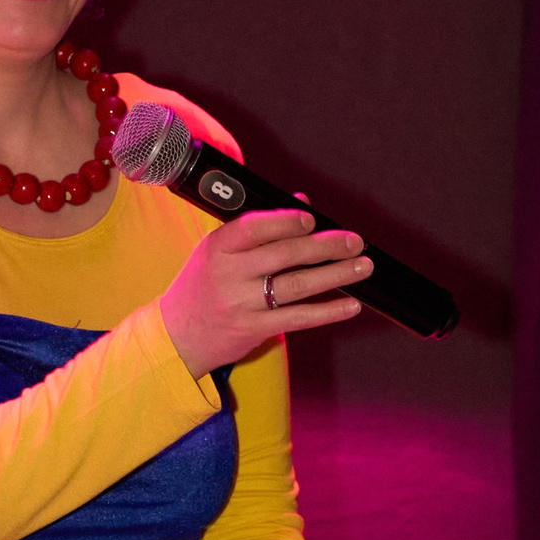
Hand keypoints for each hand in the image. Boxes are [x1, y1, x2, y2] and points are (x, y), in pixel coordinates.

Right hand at [158, 208, 370, 380]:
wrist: (176, 336)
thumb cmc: (203, 286)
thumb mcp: (220, 251)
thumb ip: (259, 227)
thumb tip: (302, 202)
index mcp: (218, 246)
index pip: (254, 227)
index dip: (286, 221)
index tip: (313, 219)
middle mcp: (228, 274)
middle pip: (284, 255)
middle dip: (325, 246)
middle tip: (355, 241)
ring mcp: (241, 304)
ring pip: (296, 286)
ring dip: (334, 275)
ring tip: (362, 267)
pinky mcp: (253, 329)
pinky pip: (297, 318)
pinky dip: (327, 311)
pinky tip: (351, 305)